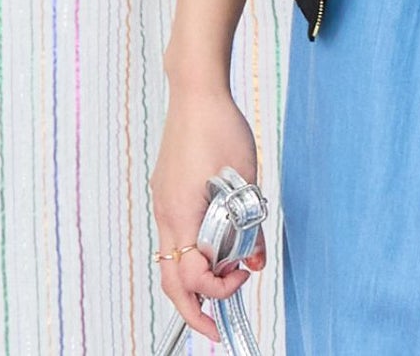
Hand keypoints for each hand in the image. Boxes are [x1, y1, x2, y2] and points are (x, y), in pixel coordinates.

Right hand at [150, 86, 266, 343]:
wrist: (196, 91)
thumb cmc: (220, 126)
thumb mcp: (246, 179)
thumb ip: (250, 226)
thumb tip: (255, 261)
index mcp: (182, 213)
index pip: (190, 276)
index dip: (216, 290)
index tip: (241, 281)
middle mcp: (166, 212)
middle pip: (170, 279)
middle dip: (191, 309)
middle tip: (214, 328)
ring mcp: (164, 200)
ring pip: (170, 257)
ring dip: (194, 277)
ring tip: (224, 281)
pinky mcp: (168, 189)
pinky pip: (175, 232)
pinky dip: (193, 248)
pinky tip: (217, 242)